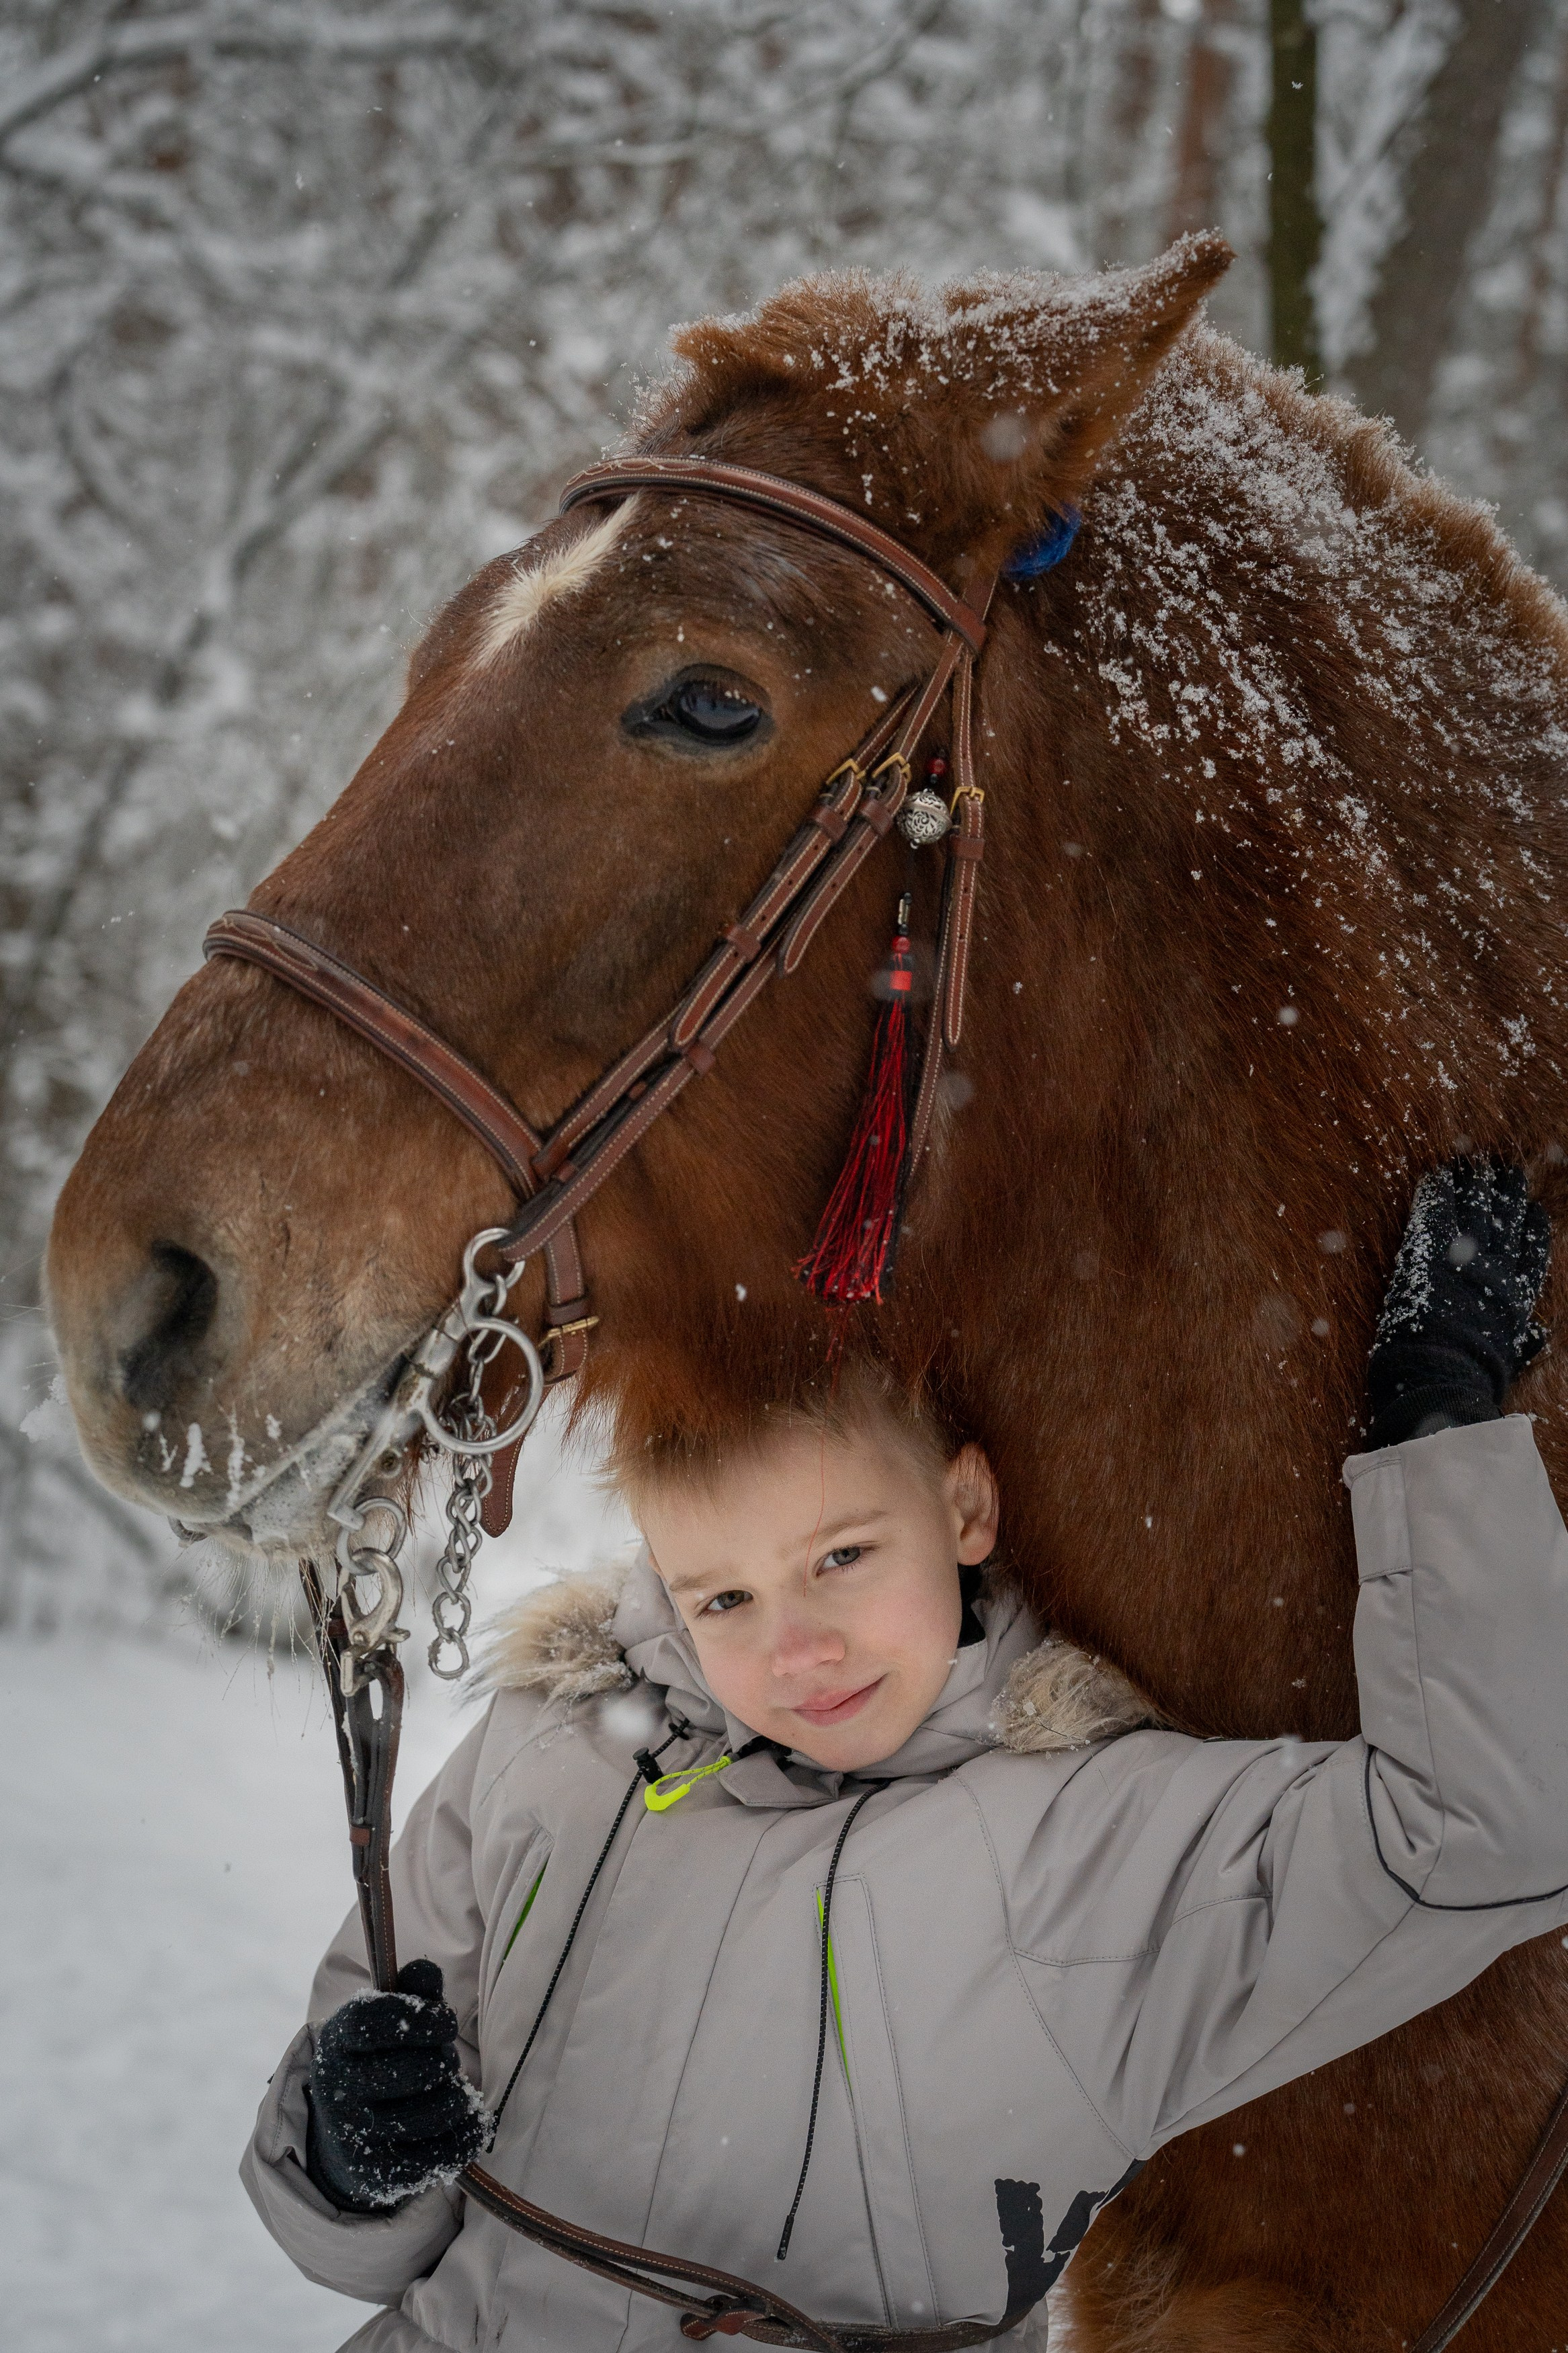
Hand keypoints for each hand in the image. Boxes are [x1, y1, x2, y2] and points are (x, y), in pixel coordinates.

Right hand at [306, 1958, 485, 2212]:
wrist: (343, 2135)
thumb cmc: (378, 2060)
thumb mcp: (386, 2020)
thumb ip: (411, 1992)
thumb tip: (426, 1970)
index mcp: (337, 2040)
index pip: (374, 2019)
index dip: (422, 2016)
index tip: (444, 2021)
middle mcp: (338, 2089)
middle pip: (419, 2068)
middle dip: (445, 2060)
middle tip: (442, 2061)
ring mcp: (356, 2136)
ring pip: (436, 2111)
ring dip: (457, 2097)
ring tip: (449, 2090)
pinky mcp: (380, 2176)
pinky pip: (443, 2154)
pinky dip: (467, 2133)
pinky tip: (466, 2120)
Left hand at [1366, 1158, 1549, 1448]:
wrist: (1440, 1369)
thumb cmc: (1473, 1373)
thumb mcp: (1509, 1359)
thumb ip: (1525, 1343)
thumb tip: (1540, 1335)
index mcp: (1517, 1295)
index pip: (1533, 1252)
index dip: (1533, 1229)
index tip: (1534, 1211)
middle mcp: (1498, 1268)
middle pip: (1508, 1220)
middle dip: (1509, 1194)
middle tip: (1509, 1172)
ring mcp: (1467, 1253)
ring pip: (1478, 1206)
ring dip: (1479, 1182)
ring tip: (1481, 1161)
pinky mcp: (1433, 1246)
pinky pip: (1438, 1207)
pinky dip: (1440, 1189)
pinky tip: (1441, 1173)